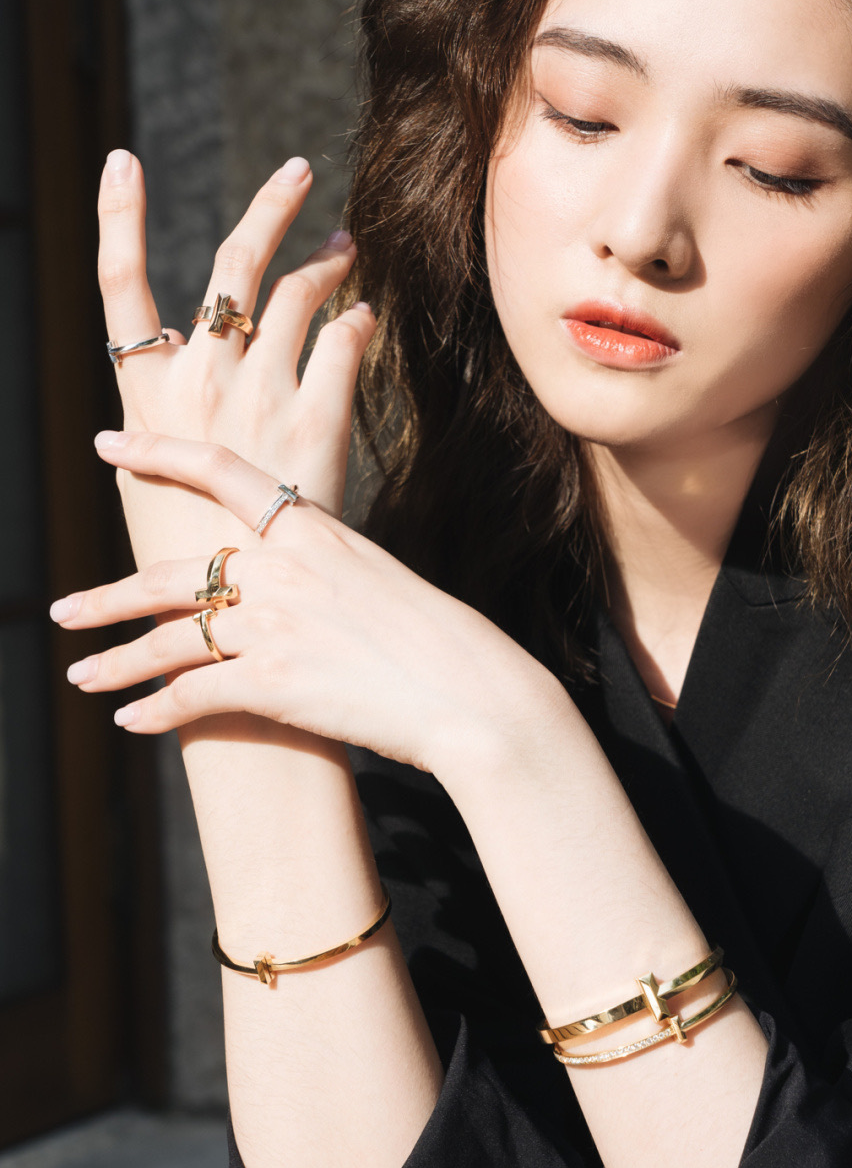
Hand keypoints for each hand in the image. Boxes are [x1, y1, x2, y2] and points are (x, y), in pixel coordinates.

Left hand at [53, 431, 565, 776]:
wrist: (471, 690)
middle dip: (109, 596)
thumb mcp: (379, 576)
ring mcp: (273, 624)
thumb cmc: (439, 637)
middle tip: (64, 609)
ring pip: (167, 639)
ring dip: (116, 663)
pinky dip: (156, 712)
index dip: (157, 452)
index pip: (219, 471)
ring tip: (81, 676)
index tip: (109, 446)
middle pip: (171, 574)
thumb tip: (287, 575)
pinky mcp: (270, 683)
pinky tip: (131, 722)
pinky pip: (190, 696)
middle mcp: (283, 568)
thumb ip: (323, 565)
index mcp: (312, 529)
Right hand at [96, 151, 370, 567]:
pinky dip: (359, 320)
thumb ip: (166, 413)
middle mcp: (202, 378)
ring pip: (299, 293)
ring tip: (347, 245)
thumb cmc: (188, 551)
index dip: (117, 217)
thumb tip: (183, 354)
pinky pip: (346, 342)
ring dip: (328, 260)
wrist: (239, 607)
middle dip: (270, 207)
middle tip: (300, 172)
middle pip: (234, 265)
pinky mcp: (319, 417)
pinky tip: (367, 314)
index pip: (118, 285)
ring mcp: (262, 392)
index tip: (122, 161)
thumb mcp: (150, 479)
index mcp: (146, 394)